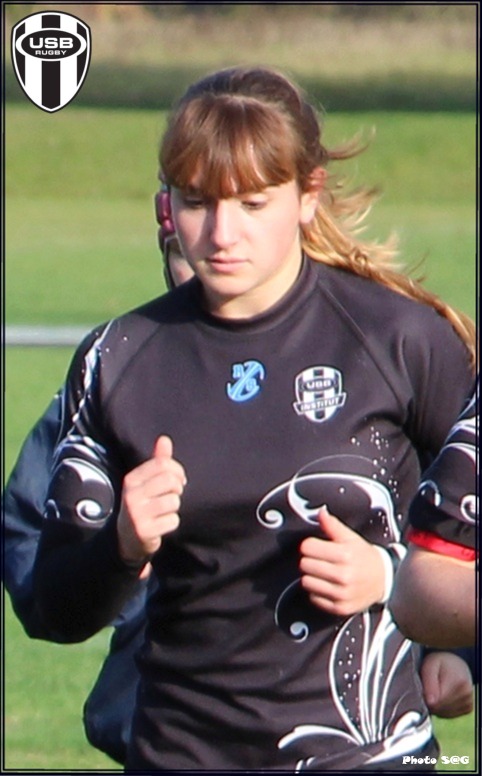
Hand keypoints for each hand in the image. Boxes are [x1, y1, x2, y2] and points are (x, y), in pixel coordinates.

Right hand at [117, 436, 185, 565]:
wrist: (127, 538)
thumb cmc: (143, 504)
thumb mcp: (146, 482)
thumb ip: (157, 461)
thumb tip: (165, 438)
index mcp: (131, 479)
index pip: (163, 464)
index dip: (177, 470)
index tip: (179, 479)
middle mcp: (131, 495)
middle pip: (170, 480)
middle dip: (178, 488)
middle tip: (174, 495)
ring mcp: (136, 514)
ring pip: (173, 501)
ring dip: (175, 507)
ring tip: (165, 510)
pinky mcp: (144, 531)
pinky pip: (173, 520)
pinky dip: (172, 522)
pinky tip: (162, 524)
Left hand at [299, 506, 385, 616]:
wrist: (384, 579)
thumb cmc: (363, 555)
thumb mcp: (351, 538)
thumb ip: (333, 525)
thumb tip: (320, 512)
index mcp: (345, 554)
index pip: (307, 547)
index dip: (310, 545)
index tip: (316, 546)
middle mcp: (343, 575)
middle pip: (304, 564)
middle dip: (309, 560)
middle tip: (319, 560)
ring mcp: (341, 593)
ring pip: (306, 582)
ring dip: (311, 576)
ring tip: (323, 572)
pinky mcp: (340, 607)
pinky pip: (314, 598)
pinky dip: (317, 591)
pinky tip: (328, 585)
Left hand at [420, 651, 473, 717]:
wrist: (457, 664)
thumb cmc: (441, 663)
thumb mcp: (430, 665)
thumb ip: (429, 682)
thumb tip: (430, 703)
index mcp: (458, 682)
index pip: (435, 702)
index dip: (424, 696)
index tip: (423, 686)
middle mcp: (466, 694)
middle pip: (438, 708)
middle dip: (429, 700)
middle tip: (429, 685)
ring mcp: (468, 702)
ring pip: (442, 713)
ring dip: (435, 704)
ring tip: (437, 688)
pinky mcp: (468, 709)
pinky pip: (448, 715)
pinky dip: (442, 708)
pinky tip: (442, 695)